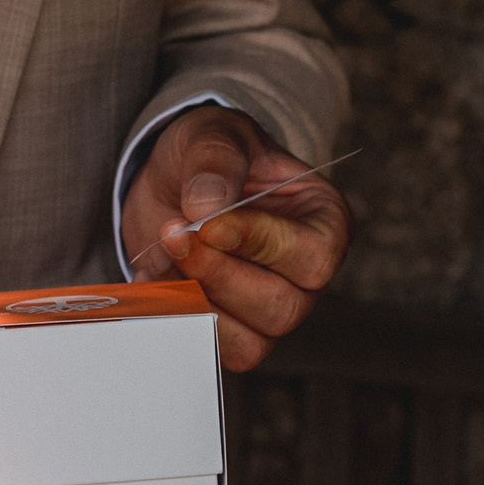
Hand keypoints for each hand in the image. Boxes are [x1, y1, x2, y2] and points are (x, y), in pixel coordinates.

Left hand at [120, 104, 349, 370]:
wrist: (171, 182)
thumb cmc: (209, 157)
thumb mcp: (214, 135)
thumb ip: (216, 162)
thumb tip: (206, 209)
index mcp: (325, 222)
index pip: (313, 255)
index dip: (258, 244)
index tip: (208, 225)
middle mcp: (307, 276)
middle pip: (281, 308)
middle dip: (219, 275)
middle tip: (174, 234)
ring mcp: (272, 310)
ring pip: (250, 342)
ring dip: (196, 301)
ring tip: (164, 253)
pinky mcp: (233, 330)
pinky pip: (212, 349)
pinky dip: (177, 318)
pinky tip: (157, 277)